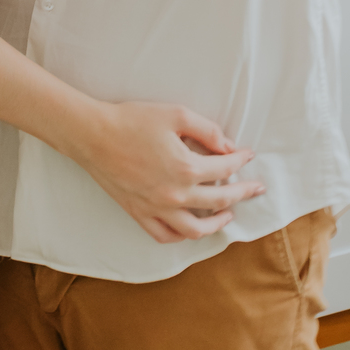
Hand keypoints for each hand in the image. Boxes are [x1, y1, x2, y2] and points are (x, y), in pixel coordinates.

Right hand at [71, 101, 264, 242]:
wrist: (93, 135)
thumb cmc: (132, 120)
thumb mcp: (175, 114)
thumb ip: (206, 130)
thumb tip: (228, 145)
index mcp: (186, 168)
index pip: (224, 169)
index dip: (240, 160)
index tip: (248, 155)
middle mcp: (175, 195)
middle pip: (219, 201)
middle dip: (241, 193)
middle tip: (255, 188)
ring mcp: (156, 209)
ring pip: (196, 229)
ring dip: (217, 223)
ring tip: (228, 214)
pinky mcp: (139, 214)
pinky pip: (166, 235)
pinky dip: (183, 235)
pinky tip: (191, 227)